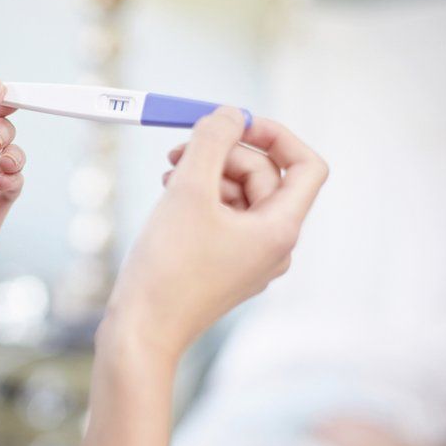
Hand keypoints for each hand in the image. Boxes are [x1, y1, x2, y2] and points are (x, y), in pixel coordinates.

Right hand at [99, 107, 328, 362]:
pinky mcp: (222, 268)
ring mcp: (248, 261)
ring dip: (208, 175)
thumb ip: (212, 141)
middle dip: (225, 155)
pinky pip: (223, 220)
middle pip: (265, 178)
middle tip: (179, 148)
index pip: (306, 165)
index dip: (274, 135)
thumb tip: (229, 113)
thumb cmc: (166, 268)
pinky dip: (200, 201)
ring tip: (168, 174)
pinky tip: (168, 197)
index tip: (234, 123)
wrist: (140, 332)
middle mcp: (273, 248)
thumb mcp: (188, 190)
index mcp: (280, 231)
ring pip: (240, 197)